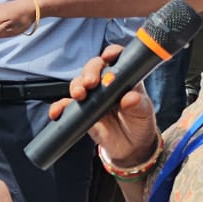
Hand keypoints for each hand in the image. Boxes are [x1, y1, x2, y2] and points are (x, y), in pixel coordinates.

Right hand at [52, 44, 158, 167]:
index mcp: (124, 79)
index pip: (117, 59)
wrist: (130, 148)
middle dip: (90, 71)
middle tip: (90, 83)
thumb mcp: (144, 114)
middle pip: (94, 67)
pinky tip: (57, 112)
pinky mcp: (81, 111)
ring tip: (79, 95)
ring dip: (76, 86)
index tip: (108, 57)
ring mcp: (92, 96)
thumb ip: (138, 105)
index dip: (112, 53)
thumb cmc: (140, 125)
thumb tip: (129, 98)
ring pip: (79, 83)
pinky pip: (66, 105)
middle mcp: (106, 83)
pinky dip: (59, 107)